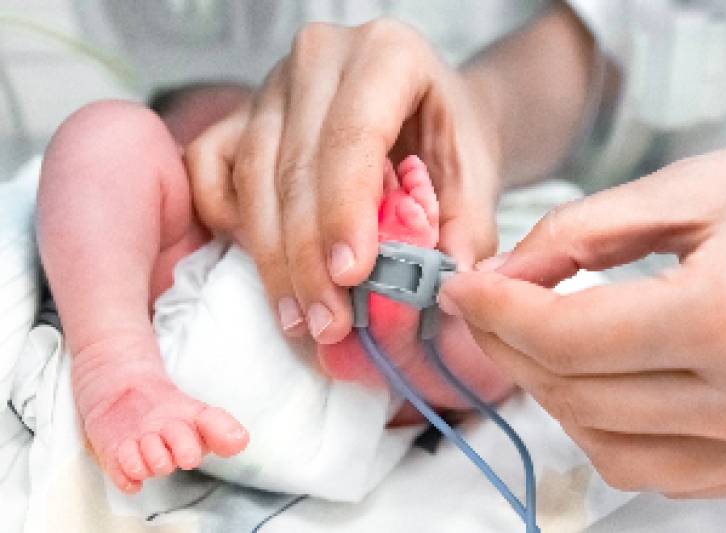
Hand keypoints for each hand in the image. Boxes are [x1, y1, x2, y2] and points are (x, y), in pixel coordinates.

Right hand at [185, 19, 500, 343]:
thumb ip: (464, 227)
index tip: (350, 277)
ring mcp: (271, 85)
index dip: (345, 211)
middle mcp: (320, 58)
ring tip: (300, 318)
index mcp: (387, 55)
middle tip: (328, 324)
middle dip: (308, 257)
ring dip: (273, 258)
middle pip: (295, 166)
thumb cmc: (450, 138)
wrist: (428, 110)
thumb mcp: (475, 175)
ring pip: (252, 176)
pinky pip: (208, 169)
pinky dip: (226, 219)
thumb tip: (445, 284)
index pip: (352, 136)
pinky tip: (261, 261)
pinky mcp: (240, 115)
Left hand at [439, 139, 725, 496]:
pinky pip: (654, 469)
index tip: (463, 288)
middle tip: (481, 305)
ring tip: (526, 339)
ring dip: (547, 392)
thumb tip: (509, 274)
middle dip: (508, 346)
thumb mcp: (698, 190)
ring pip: (606, 444)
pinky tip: (586, 379)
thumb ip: (586, 231)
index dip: (497, 311)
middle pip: (576, 393)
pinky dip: (599, 427)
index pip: (567, 335)